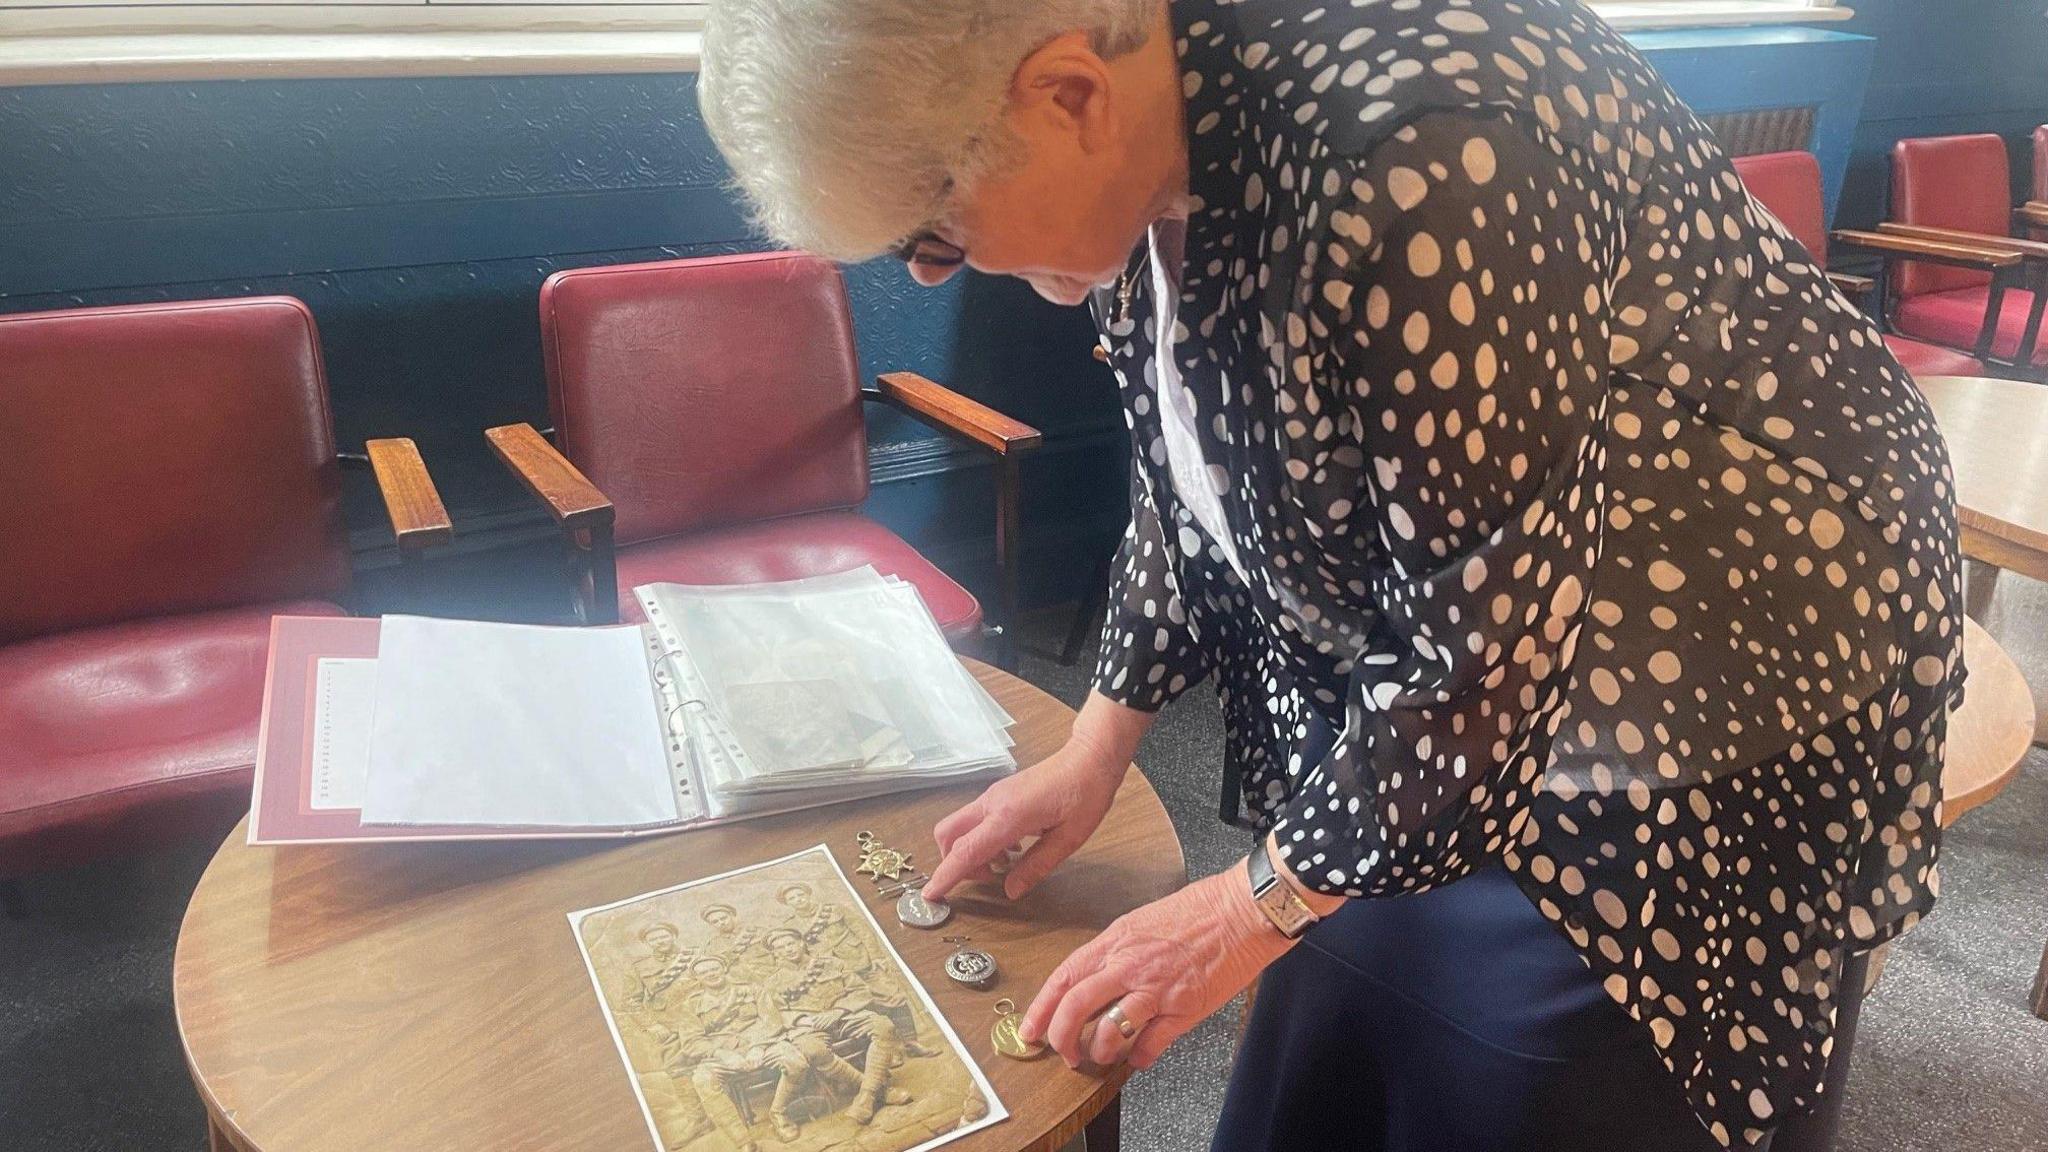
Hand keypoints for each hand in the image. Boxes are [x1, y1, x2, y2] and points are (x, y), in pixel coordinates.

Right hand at [921, 729, 1128, 901]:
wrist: (1089, 758)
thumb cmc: (1085, 794)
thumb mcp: (1069, 839)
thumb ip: (1036, 866)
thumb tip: (1011, 890)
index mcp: (1008, 816)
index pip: (966, 850)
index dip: (946, 875)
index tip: (930, 894)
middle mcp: (993, 803)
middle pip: (948, 834)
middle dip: (953, 863)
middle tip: (986, 879)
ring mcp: (994, 796)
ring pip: (960, 827)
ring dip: (970, 852)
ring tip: (1004, 866)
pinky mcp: (999, 794)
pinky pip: (975, 820)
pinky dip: (981, 839)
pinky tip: (1011, 848)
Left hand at [1020, 866, 1293, 1069]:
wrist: (1242, 910)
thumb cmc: (1198, 911)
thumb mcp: (1142, 922)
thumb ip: (1116, 953)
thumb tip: (1094, 981)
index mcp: (1116, 941)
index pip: (1065, 976)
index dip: (1041, 1007)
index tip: (1031, 1029)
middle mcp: (1130, 965)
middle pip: (1076, 1008)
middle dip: (1062, 1038)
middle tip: (1065, 1054)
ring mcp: (1157, 989)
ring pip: (1110, 1032)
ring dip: (1102, 1051)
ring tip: (1105, 1055)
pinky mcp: (1185, 1008)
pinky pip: (1152, 1044)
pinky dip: (1141, 1058)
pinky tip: (1141, 1057)